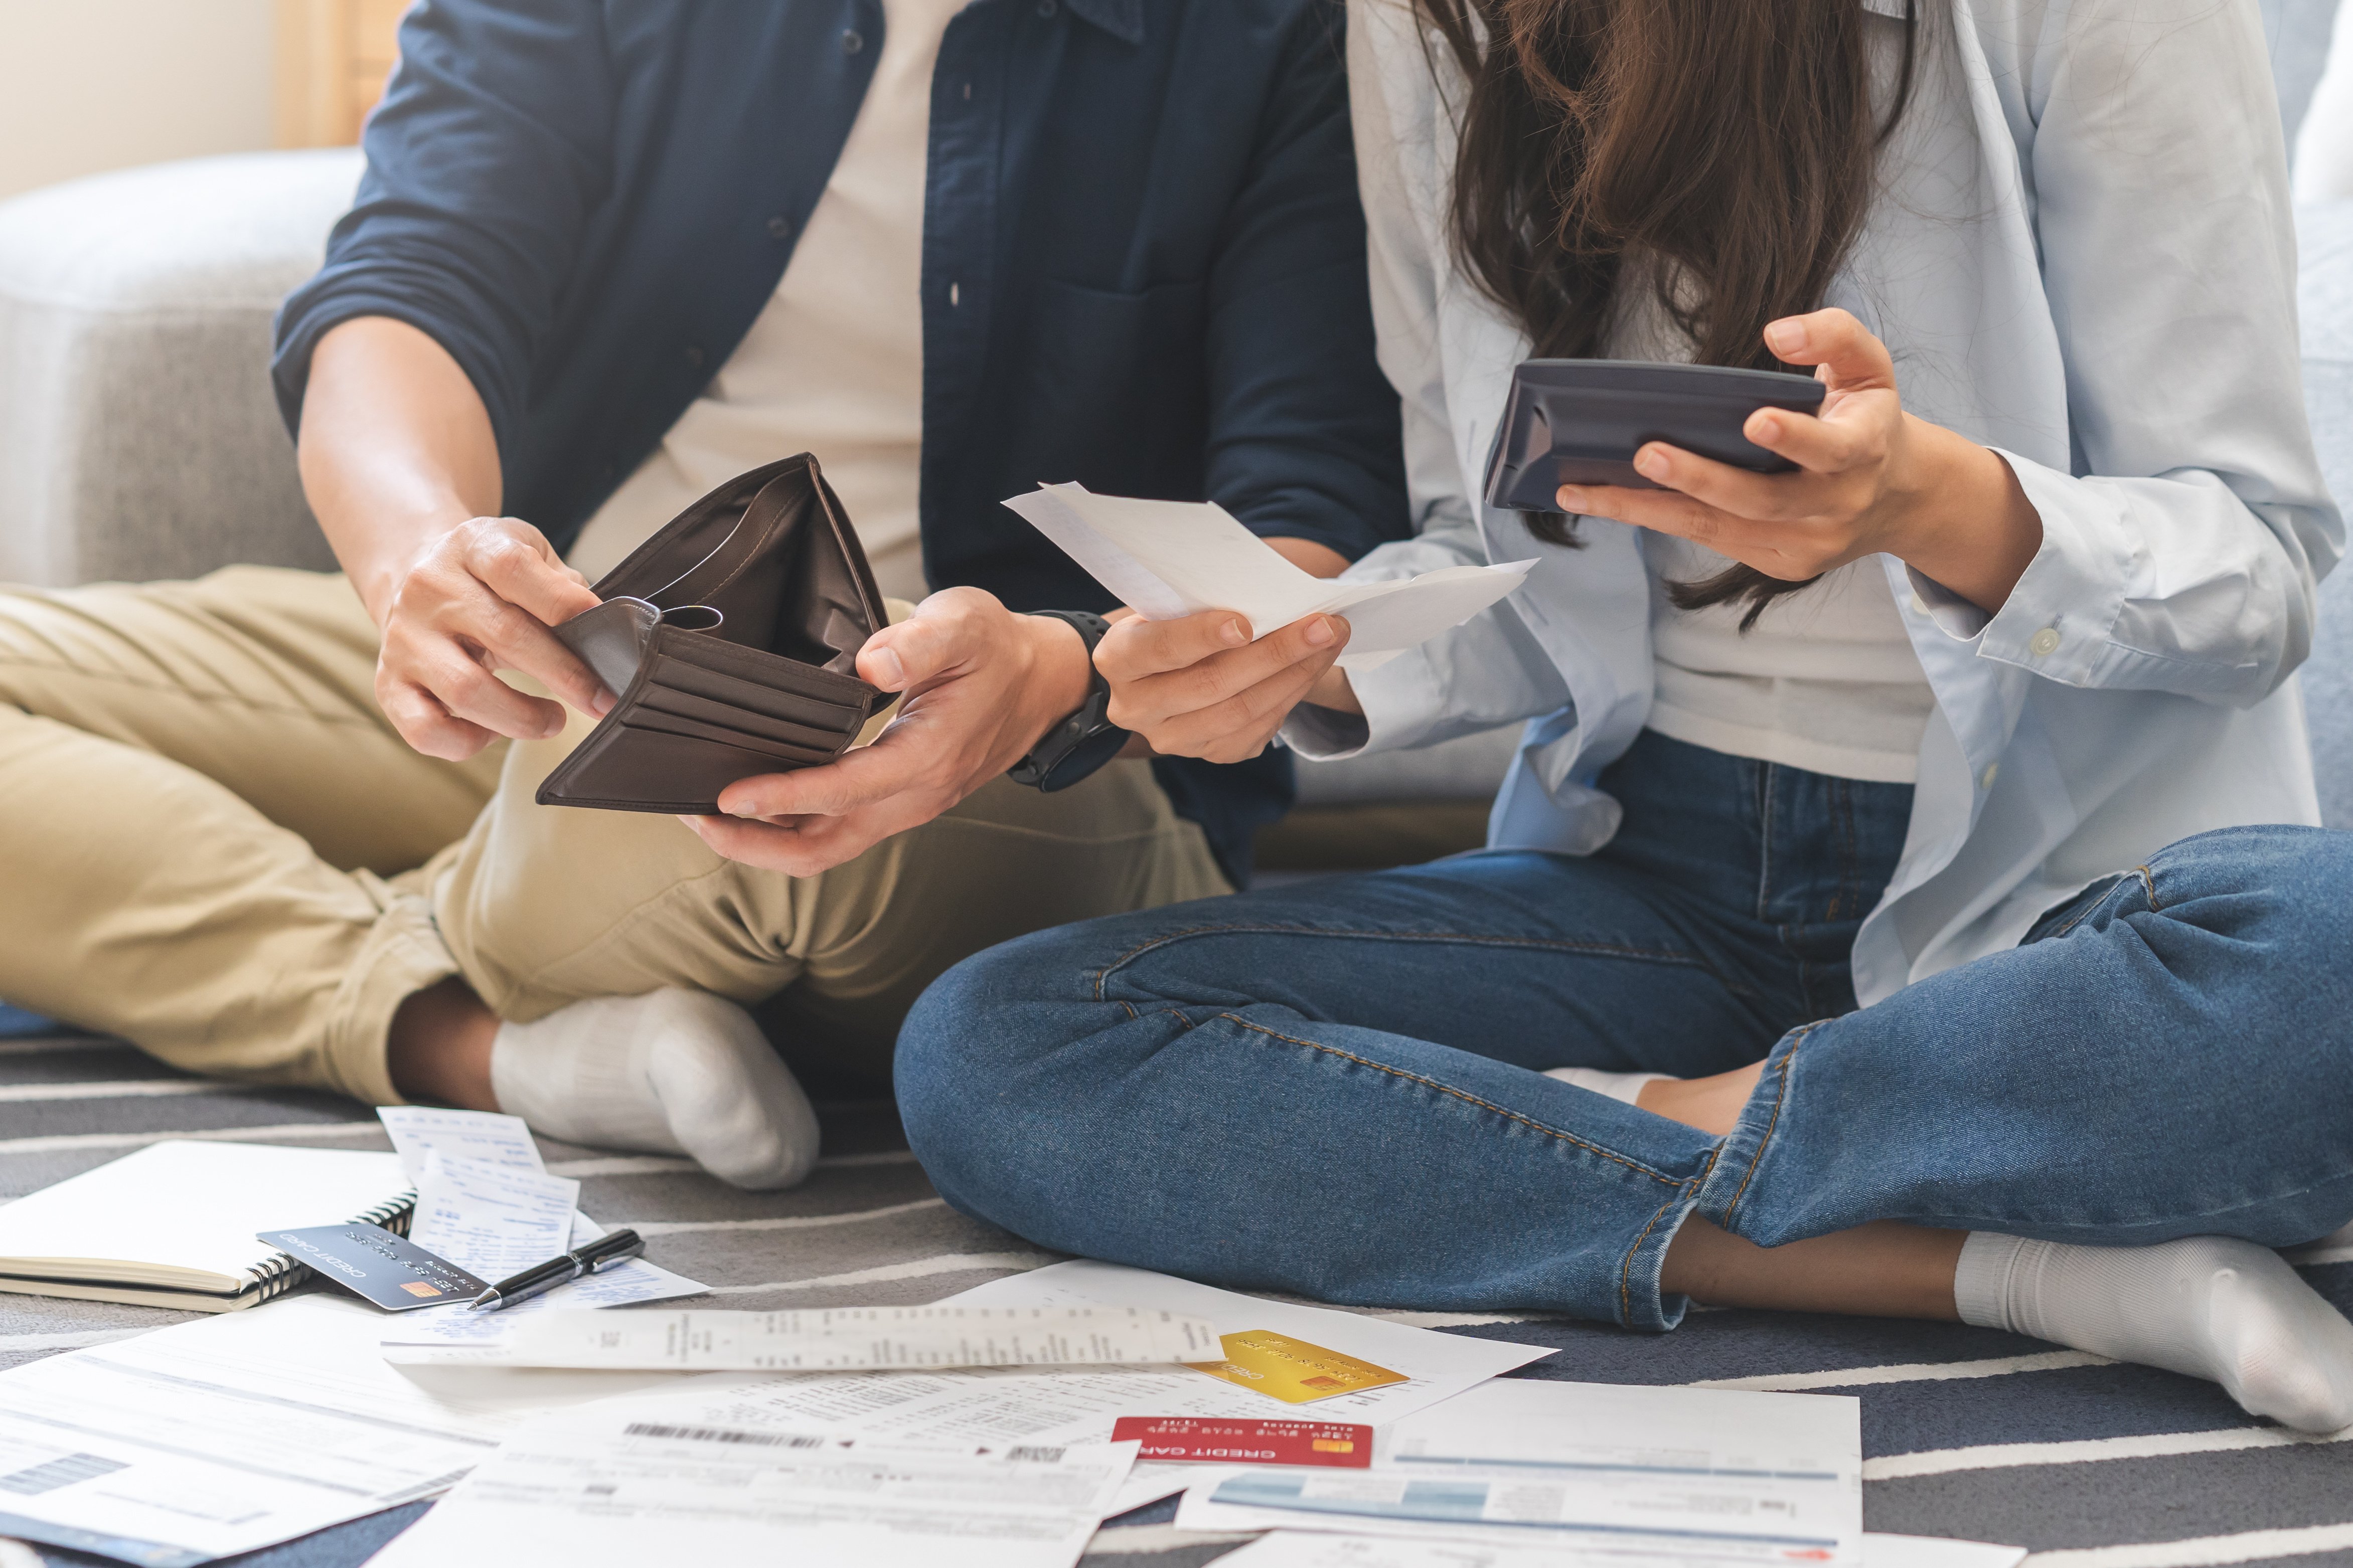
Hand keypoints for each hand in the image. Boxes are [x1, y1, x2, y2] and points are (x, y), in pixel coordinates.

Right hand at [372, 517, 607, 759]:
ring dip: (522, 717)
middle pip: (504, 636)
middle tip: (600, 698)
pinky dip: (468, 742)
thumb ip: (562, 585)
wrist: (413, 577)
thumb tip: (601, 630)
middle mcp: (430, 589)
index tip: (605, 632)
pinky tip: (493, 730)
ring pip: (465, 691)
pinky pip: (425, 729)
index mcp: (470, 547)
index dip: (563, 603)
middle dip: (565, 675)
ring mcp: (405, 638)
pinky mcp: (389, 683)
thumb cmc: (488, 577)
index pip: (513, 569)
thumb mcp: (527, 553)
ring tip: (553, 720)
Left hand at [685, 588, 1093, 874]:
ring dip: (765, 843)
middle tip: (695, 815)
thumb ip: (918, 643)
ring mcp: (907, 806)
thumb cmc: (997, 649)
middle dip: (754, 844)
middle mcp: (916, 795)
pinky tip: (756, 803)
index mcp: (929, 756)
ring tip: (709, 815)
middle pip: (824, 847)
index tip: (729, 793)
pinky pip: (837, 832)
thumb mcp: (964, 624)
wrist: (1043, 682)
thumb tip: (870, 664)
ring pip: (827, 849)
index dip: (783, 797)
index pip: (845, 791)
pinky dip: (789, 829)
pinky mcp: (899, 804)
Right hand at [1094, 609, 1350, 762]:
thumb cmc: (1169, 623)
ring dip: (1294, 676)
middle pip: (1210, 684)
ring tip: (1329, 642)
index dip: (1201, 636)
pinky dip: (1289, 697)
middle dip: (1274, 653)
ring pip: (1239, 712)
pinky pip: (1255, 731)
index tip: (1245, 622)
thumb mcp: (1168, 605)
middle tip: (1322, 626)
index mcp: (1117, 660)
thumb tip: (1271, 599)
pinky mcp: (1205, 753)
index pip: (1158, 649)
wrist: (1157, 669)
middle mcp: (1135, 707)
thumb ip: (1201, 604)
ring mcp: (1170, 738)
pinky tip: (1312, 668)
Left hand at [1555, 308, 2040, 612]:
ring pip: (1717, 528)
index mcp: (1862, 452)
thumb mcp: (1869, 366)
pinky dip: (1657, 519)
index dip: (1793, 436)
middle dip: (1699, 478)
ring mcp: (1803, 544)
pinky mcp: (1775, 562)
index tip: (1755, 419)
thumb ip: (1834, 334)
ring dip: (1647, 510)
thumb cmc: (1868, 419)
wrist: (1898, 497)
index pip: (1828, 448)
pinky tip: (1607, 500)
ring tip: (1583, 489)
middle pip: (1759, 500)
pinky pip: (1708, 538)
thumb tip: (1777, 332)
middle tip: (1644, 454)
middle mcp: (1832, 507)